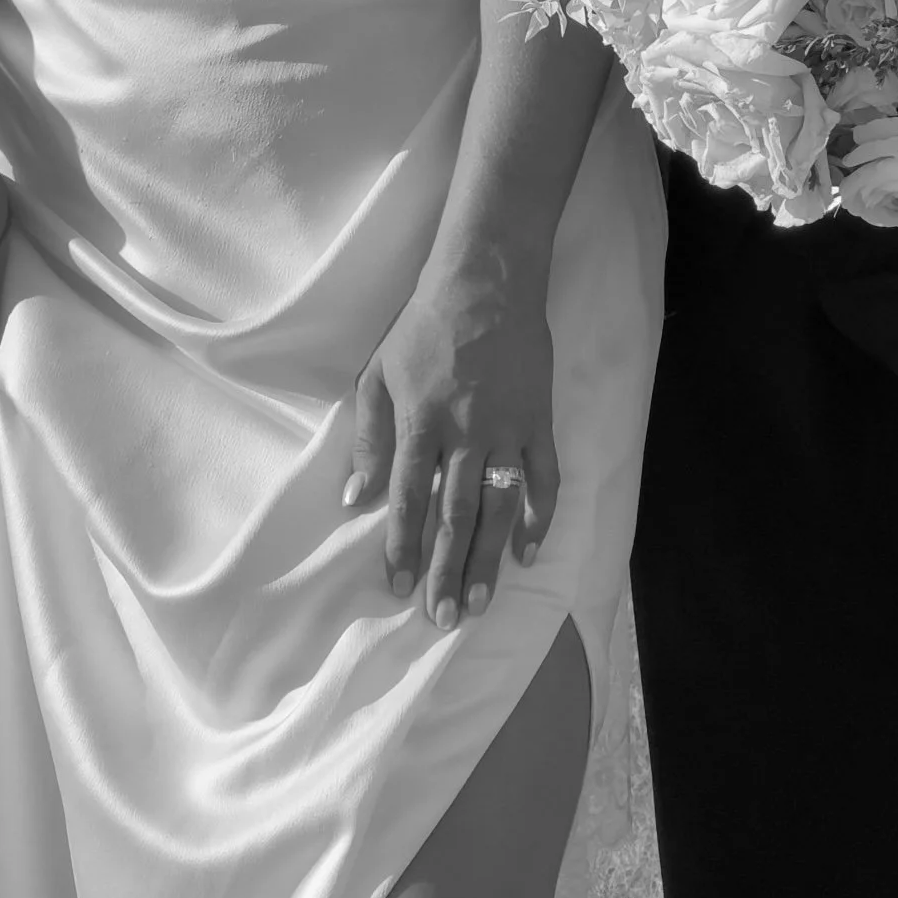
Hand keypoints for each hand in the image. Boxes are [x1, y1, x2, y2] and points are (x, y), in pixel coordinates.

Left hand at [345, 264, 559, 629]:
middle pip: (455, 514)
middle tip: (444, 616)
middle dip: (447, 569)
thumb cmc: (424, 327)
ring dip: (490, 558)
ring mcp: (507, 428)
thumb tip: (353, 498)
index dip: (402, 547)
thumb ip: (369, 438)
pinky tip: (529, 552)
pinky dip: (539, 517)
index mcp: (420, 421)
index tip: (397, 588)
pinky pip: (543, 477)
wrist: (486, 281)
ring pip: (499, 506)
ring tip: (482, 601)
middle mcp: (464, 432)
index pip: (408, 498)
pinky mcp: (539, 419)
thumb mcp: (378, 374)